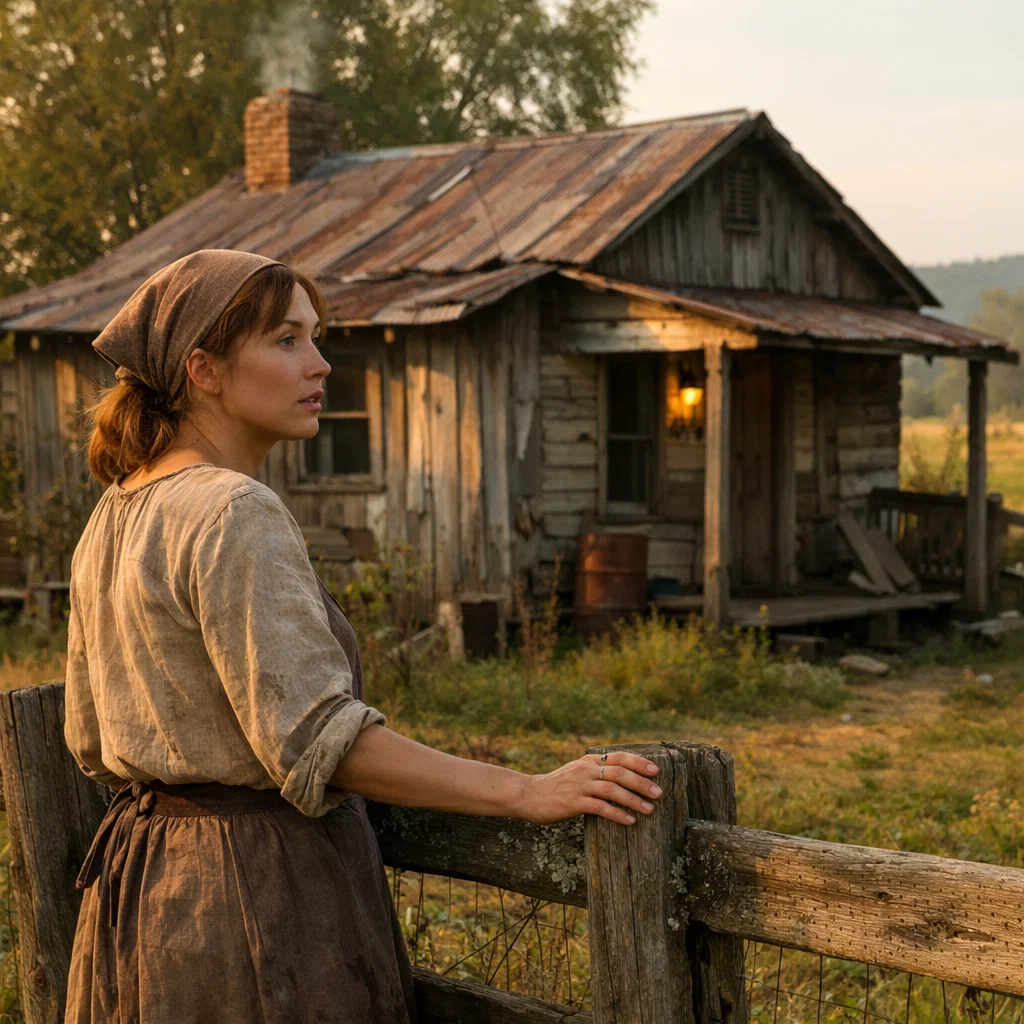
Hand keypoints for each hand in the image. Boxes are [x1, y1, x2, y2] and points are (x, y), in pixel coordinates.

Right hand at [516, 752, 662, 825]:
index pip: (618, 757)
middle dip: (641, 782)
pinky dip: (617, 814)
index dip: (639, 762)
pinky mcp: (573, 802)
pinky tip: (630, 821)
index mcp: (588, 760)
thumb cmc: (557, 786)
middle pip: (619, 773)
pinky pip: (600, 808)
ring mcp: (579, 785)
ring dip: (634, 799)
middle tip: (658, 793)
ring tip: (649, 809)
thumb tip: (623, 776)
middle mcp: (585, 770)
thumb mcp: (577, 771)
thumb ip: (596, 771)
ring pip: (612, 790)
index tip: (655, 771)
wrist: (529, 794)